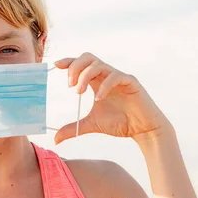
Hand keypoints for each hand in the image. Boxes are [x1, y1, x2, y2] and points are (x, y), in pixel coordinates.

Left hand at [53, 53, 170, 143]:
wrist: (143, 130)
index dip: (68, 61)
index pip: (80, 64)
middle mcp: (106, 75)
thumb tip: (55, 139)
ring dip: (85, 76)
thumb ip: (73, 128)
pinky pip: (115, 76)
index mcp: (96, 80)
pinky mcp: (131, 82)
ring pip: (99, 65)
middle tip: (69, 85)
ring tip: (78, 92)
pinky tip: (98, 99)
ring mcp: (118, 77)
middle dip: (75, 67)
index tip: (55, 65)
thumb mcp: (91, 125)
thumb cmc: (119, 123)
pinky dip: (104, 86)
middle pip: (88, 58)